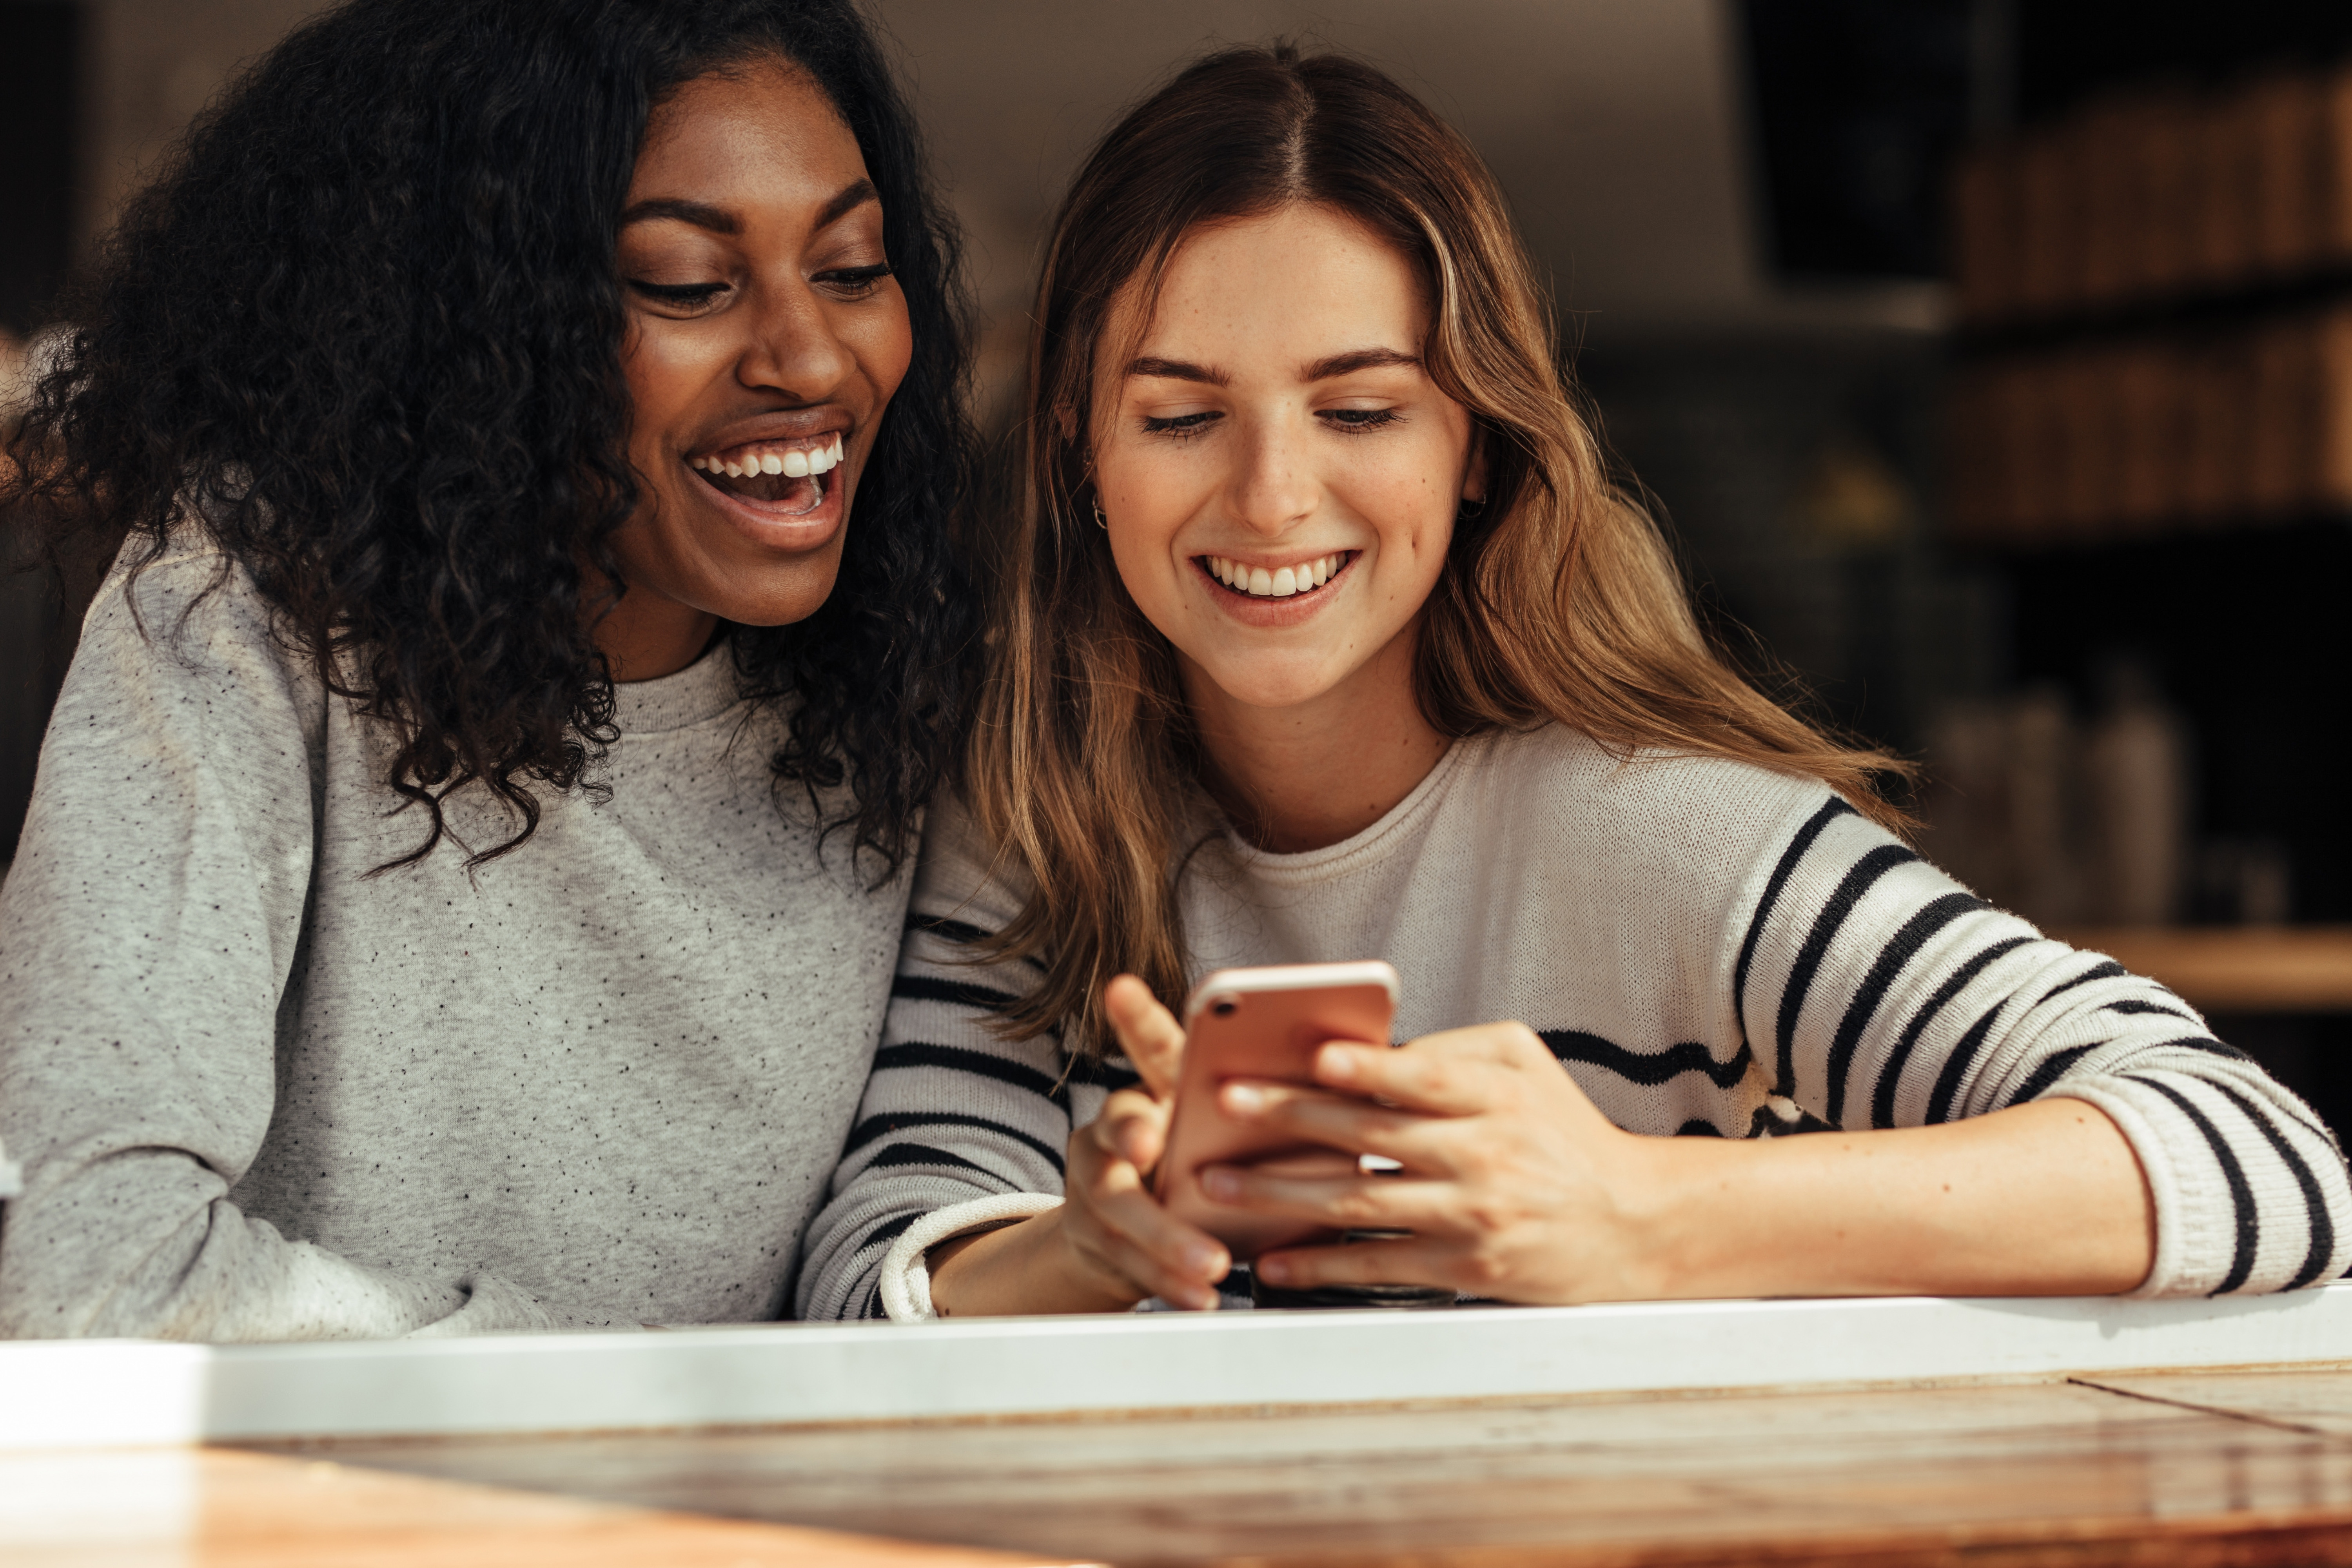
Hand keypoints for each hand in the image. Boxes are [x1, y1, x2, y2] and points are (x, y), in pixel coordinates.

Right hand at [927, 974, 1231, 1313]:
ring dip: (1165, 1239)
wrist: (1125, 1235)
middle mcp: (1113, 1135)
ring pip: (1119, 1211)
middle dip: (1129, 1134)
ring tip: (1211, 1265)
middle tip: (1151, 1142)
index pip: (1150, 1049)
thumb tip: (1301, 1060)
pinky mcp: (1099, 1241)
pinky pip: (1129, 1263)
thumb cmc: (1192, 1165)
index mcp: (1152, 1095)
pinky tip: (1198, 1297)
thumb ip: (1229, 1106)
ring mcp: (1097, 1190)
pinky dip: (1167, 1283)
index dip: (1136, 1017)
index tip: (1123, 988)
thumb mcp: (1210, 1129)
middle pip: (1115, 1134)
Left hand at [1198, 1021, 1666, 1303]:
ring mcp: (1472, 1215)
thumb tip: (1370, 1048)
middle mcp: (1483, 1154)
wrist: (1630, 1225)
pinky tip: (1273, 1261)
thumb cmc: (1563, 1134)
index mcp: (1496, 1095)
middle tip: (1225, 1105)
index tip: (1316, 1055)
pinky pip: (1378, 1265)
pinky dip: (1321, 1265)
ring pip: (1360, 1203)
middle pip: (1372, 1134)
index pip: (1423, 1076)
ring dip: (1281, 1195)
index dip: (1369, 1067)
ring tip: (1219, 1185)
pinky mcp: (1465, 1267)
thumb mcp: (1525, 1066)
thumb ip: (1452, 1049)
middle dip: (1289, 1118)